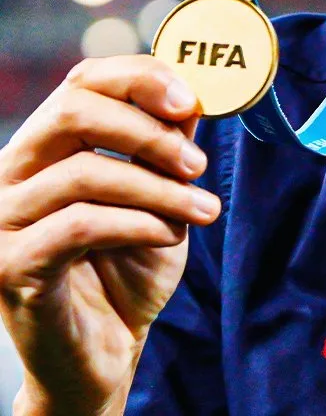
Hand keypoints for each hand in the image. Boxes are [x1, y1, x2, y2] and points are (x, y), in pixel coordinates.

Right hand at [0, 55, 219, 415]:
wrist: (107, 350)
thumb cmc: (132, 262)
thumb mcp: (162, 191)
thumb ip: (170, 143)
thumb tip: (194, 95)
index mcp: (48, 144)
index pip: (84, 80)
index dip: (139, 77)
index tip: (189, 99)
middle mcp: (13, 172)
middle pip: (73, 110)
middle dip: (148, 130)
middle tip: (198, 163)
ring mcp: (3, 219)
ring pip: (85, 172)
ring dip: (160, 189)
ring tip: (203, 211)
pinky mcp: (9, 266)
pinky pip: (79, 224)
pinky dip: (137, 223)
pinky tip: (168, 235)